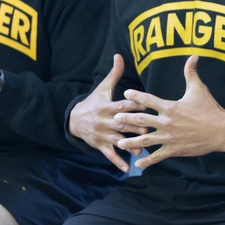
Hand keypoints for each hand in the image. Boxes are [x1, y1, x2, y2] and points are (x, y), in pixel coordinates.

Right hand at [68, 54, 147, 172]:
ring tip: (142, 149)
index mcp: (107, 106)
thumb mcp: (102, 88)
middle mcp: (105, 121)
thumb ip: (114, 74)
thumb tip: (119, 55)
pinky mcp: (100, 146)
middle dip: (135, 126)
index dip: (134, 105)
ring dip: (129, 145)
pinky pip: (110, 155)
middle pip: (122, 124)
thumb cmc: (94, 102)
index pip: (122, 105)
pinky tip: (128, 168)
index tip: (148, 105)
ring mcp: (102, 135)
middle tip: (150, 128)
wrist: (74, 120)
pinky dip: (118, 162)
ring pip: (117, 140)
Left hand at [116, 55, 224, 169]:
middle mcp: (167, 122)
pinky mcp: (174, 150)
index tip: (125, 92)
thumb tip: (193, 55)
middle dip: (127, 119)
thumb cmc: (210, 108)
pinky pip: (157, 156)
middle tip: (114, 118)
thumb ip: (192, 72)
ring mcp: (169, 137)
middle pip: (141, 120)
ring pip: (145, 140)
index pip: (149, 99)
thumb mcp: (199, 88)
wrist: (221, 130)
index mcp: (170, 107)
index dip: (136, 95)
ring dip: (131, 142)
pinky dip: (147, 161)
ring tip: (119, 142)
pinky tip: (137, 164)